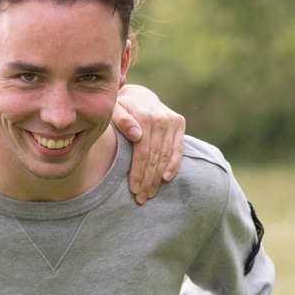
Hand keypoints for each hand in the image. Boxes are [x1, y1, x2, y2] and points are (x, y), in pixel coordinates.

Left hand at [113, 85, 184, 203]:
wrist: (139, 97)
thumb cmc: (121, 109)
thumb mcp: (114, 111)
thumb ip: (121, 120)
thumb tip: (136, 134)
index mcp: (144, 115)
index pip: (142, 151)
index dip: (138, 171)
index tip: (133, 189)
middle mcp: (160, 117)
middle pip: (155, 156)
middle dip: (148, 179)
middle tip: (141, 197)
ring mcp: (172, 120)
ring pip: (166, 155)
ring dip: (158, 177)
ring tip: (150, 193)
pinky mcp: (180, 123)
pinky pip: (178, 149)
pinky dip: (174, 165)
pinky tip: (166, 179)